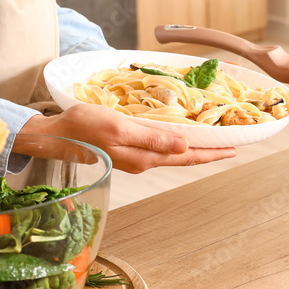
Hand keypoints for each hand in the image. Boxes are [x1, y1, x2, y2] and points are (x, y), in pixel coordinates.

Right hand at [19, 103, 236, 172]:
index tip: (234, 150)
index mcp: (145, 158)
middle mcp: (143, 161)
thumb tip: (184, 148)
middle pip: (183, 158)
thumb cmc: (84, 127)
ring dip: (193, 148)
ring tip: (212, 141)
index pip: (187, 157)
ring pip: (172, 154)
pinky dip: (174, 143)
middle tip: (231, 145)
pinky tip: (179, 137)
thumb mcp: (120, 128)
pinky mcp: (126, 149)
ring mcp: (134, 157)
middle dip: (208, 152)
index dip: (212, 153)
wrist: (54, 135)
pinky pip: (158, 149)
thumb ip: (152, 139)